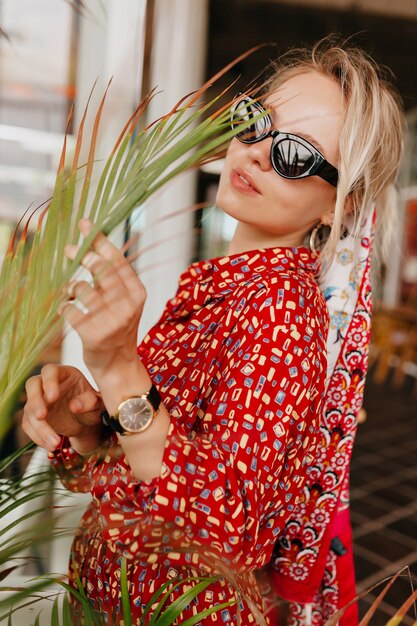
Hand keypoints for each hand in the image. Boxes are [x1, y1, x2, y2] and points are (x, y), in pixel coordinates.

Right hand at [22, 364, 103, 451]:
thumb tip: (74, 406)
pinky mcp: (34, 416)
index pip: (50, 371)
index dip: (49, 382)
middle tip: (42, 416)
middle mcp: (47, 384)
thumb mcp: (98, 404)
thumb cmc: (94, 406)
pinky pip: (28, 425)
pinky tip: (50, 445)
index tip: (53, 398)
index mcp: (64, 373)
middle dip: (35, 401)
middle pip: (33, 385)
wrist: (87, 421)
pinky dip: (37, 436)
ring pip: (29, 409)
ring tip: (55, 442)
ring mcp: (39, 400)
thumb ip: (91, 402)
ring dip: (39, 427)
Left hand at [61, 219, 145, 380]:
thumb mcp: (125, 302)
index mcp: (137, 293)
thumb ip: (112, 279)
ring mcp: (111, 321)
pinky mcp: (93, 334)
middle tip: (68, 250)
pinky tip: (66, 309)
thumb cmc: (119, 327)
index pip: (117, 261)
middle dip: (82, 256)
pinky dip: (63, 306)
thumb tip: (90, 246)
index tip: (85, 225)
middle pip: (100, 270)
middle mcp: (127, 306)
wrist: (118, 364)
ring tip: (70, 292)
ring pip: (81, 288)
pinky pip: (69, 309)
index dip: (99, 240)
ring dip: (70, 286)